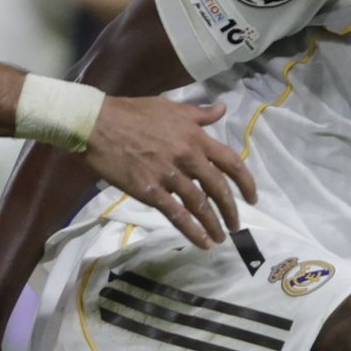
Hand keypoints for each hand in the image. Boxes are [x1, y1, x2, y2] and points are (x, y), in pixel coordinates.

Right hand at [84, 95, 257, 246]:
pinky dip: (192, 231)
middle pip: (219, 188)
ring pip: (200, 205)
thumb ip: (200, 114)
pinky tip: (202, 243)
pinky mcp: (150, 191)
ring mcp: (169, 175)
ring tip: (220, 238)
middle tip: (237, 226)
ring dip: (214, 224)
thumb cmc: (133, 113)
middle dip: (231, 210)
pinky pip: (177, 214)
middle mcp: (188, 157)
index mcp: (195, 137)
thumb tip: (223, 109)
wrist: (98, 124)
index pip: (231, 162)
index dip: (246, 182)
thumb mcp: (172, 107)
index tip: (252, 197)